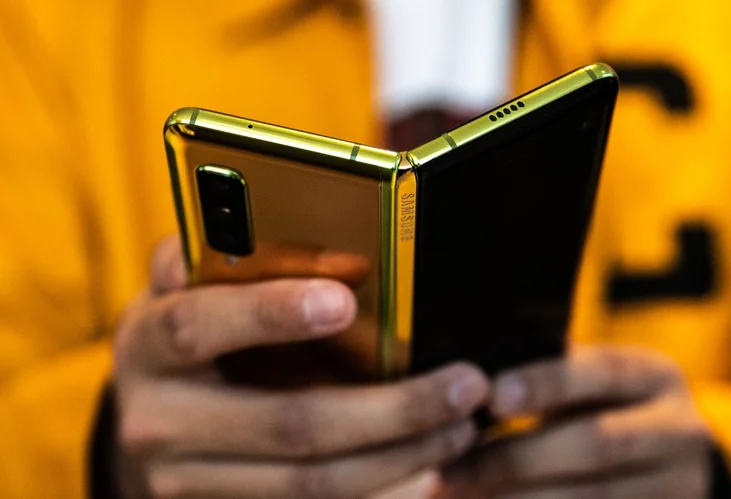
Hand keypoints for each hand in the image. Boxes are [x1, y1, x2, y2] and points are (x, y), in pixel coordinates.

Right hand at [113, 237, 488, 497]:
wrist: (150, 412)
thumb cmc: (188, 326)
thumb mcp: (188, 285)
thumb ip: (221, 253)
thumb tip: (291, 225)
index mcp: (148, 344)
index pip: (199, 325)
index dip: (270, 313)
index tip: (345, 299)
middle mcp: (160, 422)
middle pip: (287, 425)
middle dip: (389, 410)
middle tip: (464, 385)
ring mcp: (190, 482)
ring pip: (311, 483)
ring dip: (398, 459)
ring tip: (461, 429)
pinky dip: (379, 496)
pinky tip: (429, 474)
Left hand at [434, 346, 711, 498]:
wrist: (668, 462)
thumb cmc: (602, 406)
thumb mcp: (591, 382)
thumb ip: (548, 373)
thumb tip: (467, 374)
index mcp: (653, 376)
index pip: (600, 372)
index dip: (545, 383)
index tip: (489, 397)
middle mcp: (679, 431)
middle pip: (597, 445)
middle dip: (516, 460)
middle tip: (447, 472)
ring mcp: (678, 487)